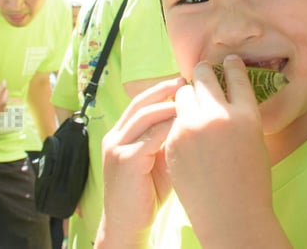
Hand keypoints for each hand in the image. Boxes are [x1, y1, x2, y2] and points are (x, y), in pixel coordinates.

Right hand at [96, 77, 183, 246]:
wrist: (128, 225)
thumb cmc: (147, 194)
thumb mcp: (157, 160)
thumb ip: (166, 139)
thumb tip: (191, 117)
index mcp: (120, 134)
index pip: (140, 103)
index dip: (161, 90)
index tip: (184, 82)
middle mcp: (115, 137)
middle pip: (140, 103)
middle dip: (164, 89)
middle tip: (187, 81)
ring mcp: (117, 148)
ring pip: (144, 116)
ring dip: (168, 105)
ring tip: (189, 98)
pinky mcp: (125, 162)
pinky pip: (149, 137)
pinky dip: (168, 127)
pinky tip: (185, 123)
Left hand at [165, 55, 277, 244]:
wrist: (231, 216)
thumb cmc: (250, 181)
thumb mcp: (254, 140)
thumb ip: (240, 115)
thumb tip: (226, 94)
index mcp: (246, 115)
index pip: (237, 76)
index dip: (232, 65)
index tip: (228, 60)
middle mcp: (219, 115)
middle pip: (205, 76)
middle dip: (203, 72)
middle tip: (203, 72)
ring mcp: (193, 128)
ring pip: (183, 93)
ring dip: (188, 95)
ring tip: (191, 101)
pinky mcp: (174, 141)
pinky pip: (174, 119)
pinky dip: (179, 120)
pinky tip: (185, 130)